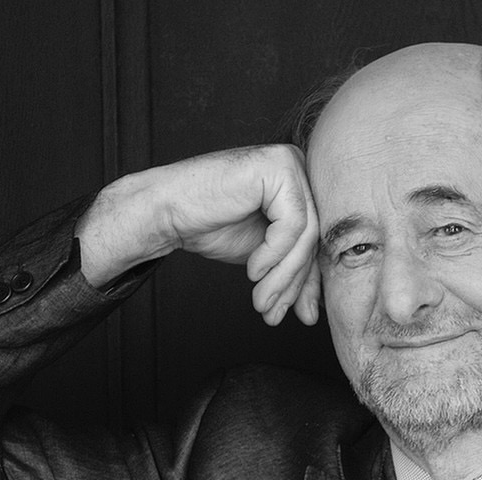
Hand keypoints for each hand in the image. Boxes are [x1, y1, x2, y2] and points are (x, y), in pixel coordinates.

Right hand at [76, 145, 319, 325]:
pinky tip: (253, 269)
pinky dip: (274, 253)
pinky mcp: (277, 167)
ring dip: (283, 276)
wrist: (163, 211)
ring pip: (306, 235)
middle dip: (295, 284)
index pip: (318, 239)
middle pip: (315, 238)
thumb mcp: (264, 256)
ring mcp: (290, 162)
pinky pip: (292, 224)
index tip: (303, 315)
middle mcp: (300, 166)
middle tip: (275, 315)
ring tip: (261, 301)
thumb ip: (293, 272)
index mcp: (301, 184)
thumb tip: (316, 312)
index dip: (309, 282)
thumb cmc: (210, 226)